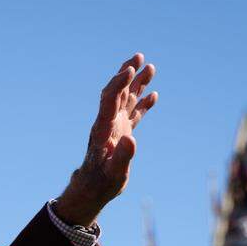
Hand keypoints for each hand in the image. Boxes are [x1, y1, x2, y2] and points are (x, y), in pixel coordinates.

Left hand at [57, 54, 157, 225]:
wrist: (93, 188)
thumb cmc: (102, 182)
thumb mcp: (114, 173)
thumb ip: (123, 157)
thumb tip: (131, 139)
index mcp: (103, 129)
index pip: (109, 100)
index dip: (118, 84)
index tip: (130, 69)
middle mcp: (108, 124)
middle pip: (116, 93)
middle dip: (126, 75)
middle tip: (138, 57)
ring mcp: (115, 127)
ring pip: (126, 100)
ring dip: (136, 84)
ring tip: (149, 67)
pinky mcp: (121, 133)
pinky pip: (133, 114)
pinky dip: (142, 103)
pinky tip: (153, 95)